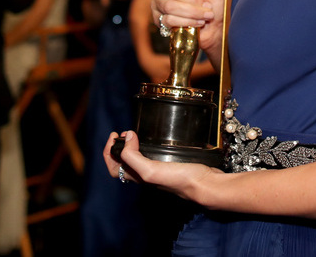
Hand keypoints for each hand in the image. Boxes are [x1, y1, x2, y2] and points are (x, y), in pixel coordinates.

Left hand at [103, 130, 218, 200]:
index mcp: (138, 178)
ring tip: (134, 133)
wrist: (206, 184)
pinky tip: (155, 139)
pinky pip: (152, 155)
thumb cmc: (180, 180)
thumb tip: (127, 137)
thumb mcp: (150, 170)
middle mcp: (146, 175)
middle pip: (124, 163)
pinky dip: (147, 145)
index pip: (113, 168)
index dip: (109, 152)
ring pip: (138, 159)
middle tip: (124, 132)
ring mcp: (158, 170)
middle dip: (119, 147)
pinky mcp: (171, 164)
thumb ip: (133, 157)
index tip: (115, 135)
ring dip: (132, 146)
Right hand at [150, 0, 226, 58]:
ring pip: (169, 7)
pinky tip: (198, 22)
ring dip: (192, 12)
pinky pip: (168, 20)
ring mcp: (158, 4)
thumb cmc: (216, 0)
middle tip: (207, 5)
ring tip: (206, 15)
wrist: (215, 25)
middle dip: (192, 0)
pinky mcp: (159, 21)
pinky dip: (187, 22)